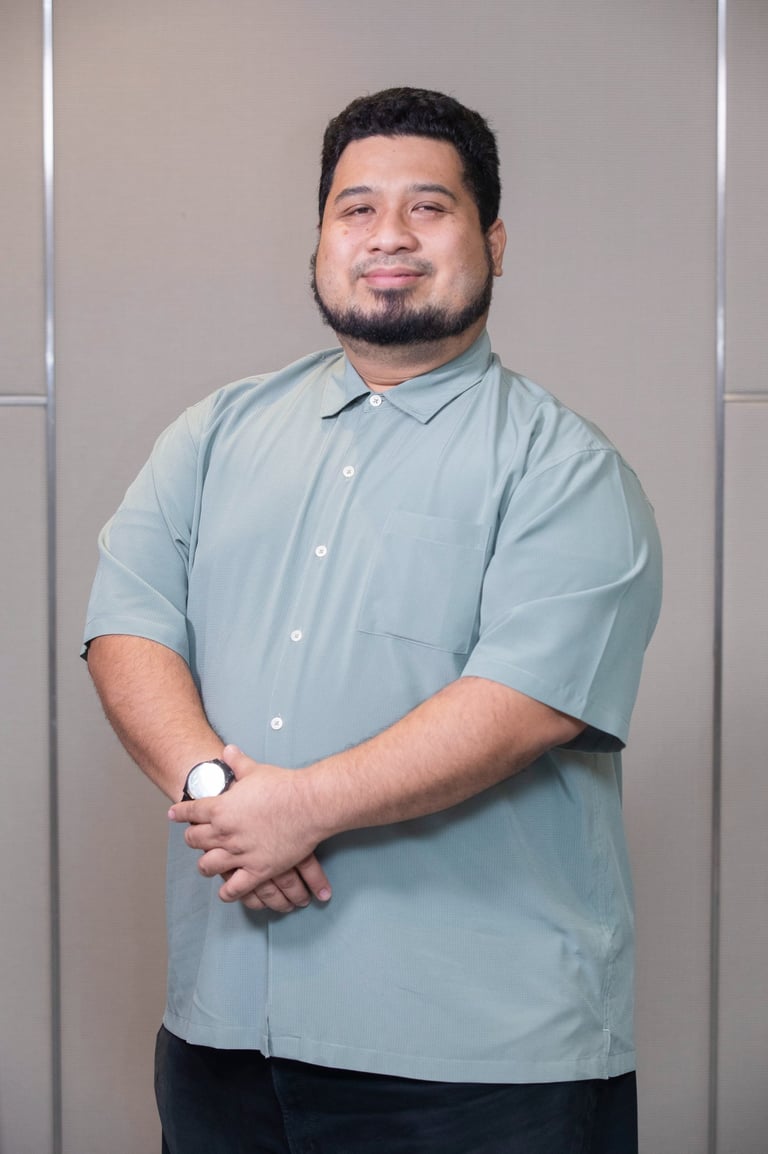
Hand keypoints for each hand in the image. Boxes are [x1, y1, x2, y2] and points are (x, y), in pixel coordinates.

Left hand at [169, 744, 330, 908]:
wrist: (309, 804)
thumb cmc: (283, 786)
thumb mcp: (256, 770)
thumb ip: (237, 763)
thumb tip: (228, 751)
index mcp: (220, 808)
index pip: (191, 812)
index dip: (180, 812)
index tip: (173, 814)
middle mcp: (225, 833)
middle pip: (194, 840)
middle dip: (192, 838)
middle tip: (193, 837)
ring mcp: (240, 853)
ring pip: (208, 866)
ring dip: (205, 865)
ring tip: (207, 864)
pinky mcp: (258, 870)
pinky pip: (234, 888)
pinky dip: (227, 892)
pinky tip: (226, 891)